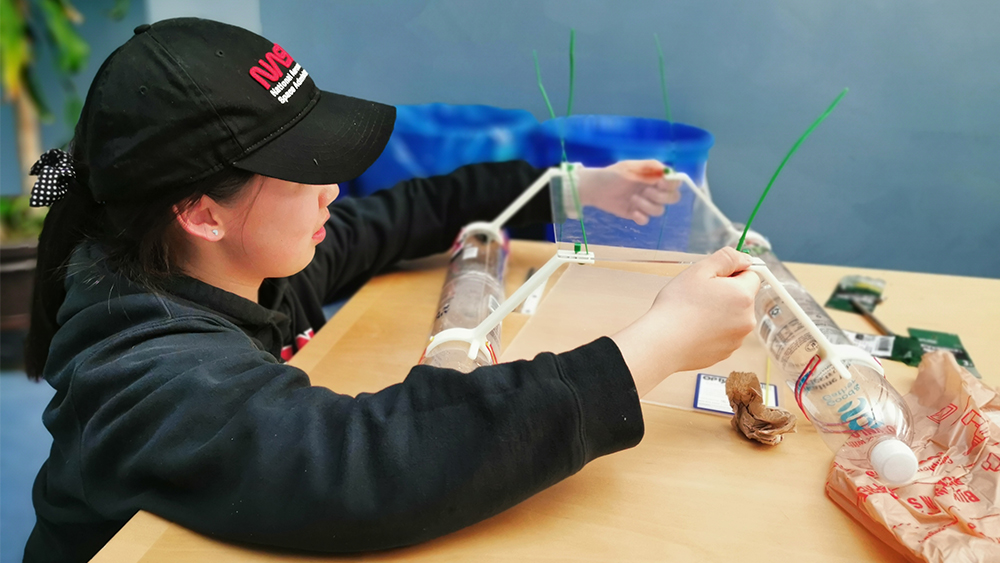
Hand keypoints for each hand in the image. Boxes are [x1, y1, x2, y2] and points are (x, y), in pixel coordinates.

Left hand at [576, 160, 681, 224]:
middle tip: (646, 191)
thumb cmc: (612, 175)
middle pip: (673, 198)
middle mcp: (653, 190)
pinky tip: (632, 211)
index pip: (674, 182)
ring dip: (648, 205)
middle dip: (661, 196)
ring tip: (632, 198)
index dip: (671, 184)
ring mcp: (645, 203)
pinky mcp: (636, 214)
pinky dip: (641, 217)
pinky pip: (646, 220)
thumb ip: (650, 168)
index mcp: (654, 177)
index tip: (659, 183)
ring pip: (660, 211)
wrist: (594, 189)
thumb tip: (668, 171)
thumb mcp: (630, 167)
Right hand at [611, 247, 760, 395]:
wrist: (662, 344)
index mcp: (744, 296)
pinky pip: (723, 333)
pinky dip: (712, 329)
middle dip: (725, 292)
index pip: (752, 275)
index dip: (732, 272)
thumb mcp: (699, 270)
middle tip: (699, 294)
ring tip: (693, 313)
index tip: (713, 277)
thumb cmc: (678, 306)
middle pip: (743, 297)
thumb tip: (746, 258)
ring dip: (719, 312)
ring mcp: (737, 339)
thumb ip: (727, 258)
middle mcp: (747, 320)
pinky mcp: (725, 352)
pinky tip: (693, 328)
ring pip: (733, 316)